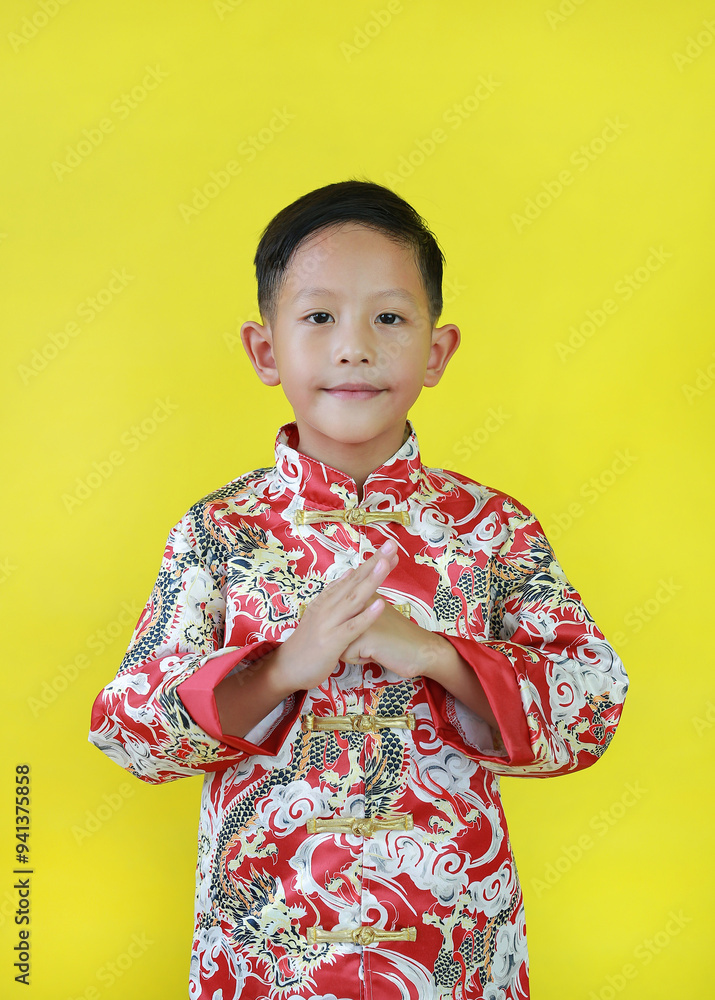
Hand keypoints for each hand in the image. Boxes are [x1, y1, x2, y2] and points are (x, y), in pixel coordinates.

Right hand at [271, 538, 399, 692]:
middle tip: (392, 545)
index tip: (389, 548)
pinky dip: (366, 615)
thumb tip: (350, 573)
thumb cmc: (307, 644)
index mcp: (326, 600)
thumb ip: (335, 595)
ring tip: (386, 564)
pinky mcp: (332, 641)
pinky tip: (380, 605)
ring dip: (371, 580)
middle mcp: (327, 607)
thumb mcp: (320, 615)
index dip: (371, 562)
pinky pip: (352, 626)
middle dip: (375, 563)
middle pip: (355, 581)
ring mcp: (329, 623)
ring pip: (354, 598)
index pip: (353, 576)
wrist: (285, 668)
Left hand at [339, 595, 443, 679]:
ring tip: (375, 645)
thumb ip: (358, 613)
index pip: (340, 615)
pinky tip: (377, 652)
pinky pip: (346, 655)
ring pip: (339, 642)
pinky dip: (360, 659)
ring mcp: (361, 617)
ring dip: (354, 650)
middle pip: (336, 628)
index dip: (352, 630)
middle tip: (371, 639)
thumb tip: (339, 616)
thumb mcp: (374, 619)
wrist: (421, 651)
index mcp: (364, 596)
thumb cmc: (396, 638)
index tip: (365, 630)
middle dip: (348, 639)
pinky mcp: (363, 635)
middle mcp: (360, 602)